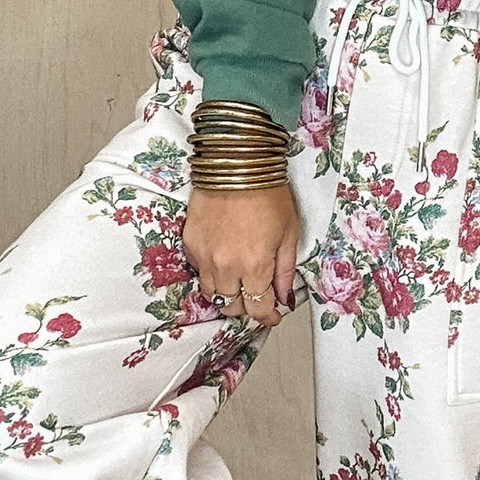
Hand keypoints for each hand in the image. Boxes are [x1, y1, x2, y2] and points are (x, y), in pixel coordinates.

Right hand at [182, 184, 299, 328]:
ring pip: (212, 294)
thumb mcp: (289, 234)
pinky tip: (223, 262)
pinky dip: (211, 273)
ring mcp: (204, 256)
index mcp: (255, 265)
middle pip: (231, 307)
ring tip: (240, 284)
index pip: (258, 309)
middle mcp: (225, 266)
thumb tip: (285, 298)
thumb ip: (285, 271)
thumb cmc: (267, 192)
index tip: (273, 315)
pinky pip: (198, 271)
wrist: (236, 162)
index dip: (268, 317)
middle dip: (247, 308)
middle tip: (258, 297)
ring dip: (227, 294)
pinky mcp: (190, 243)